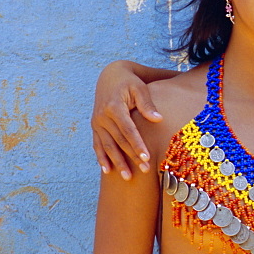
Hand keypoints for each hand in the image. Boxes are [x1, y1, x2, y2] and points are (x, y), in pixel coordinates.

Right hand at [91, 60, 161, 179]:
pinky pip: (97, 144)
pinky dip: (101, 157)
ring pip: (107, 146)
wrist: (110, 75)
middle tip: (144, 171)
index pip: (128, 130)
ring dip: (117, 162)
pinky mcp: (95, 126)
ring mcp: (97, 122)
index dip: (137, 144)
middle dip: (131, 157)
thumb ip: (148, 104)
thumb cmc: (130, 82)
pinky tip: (107, 170)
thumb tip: (158, 120)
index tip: (147, 157)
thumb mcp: (140, 87)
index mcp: (114, 107)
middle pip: (119, 141)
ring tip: (127, 178)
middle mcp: (103, 116)